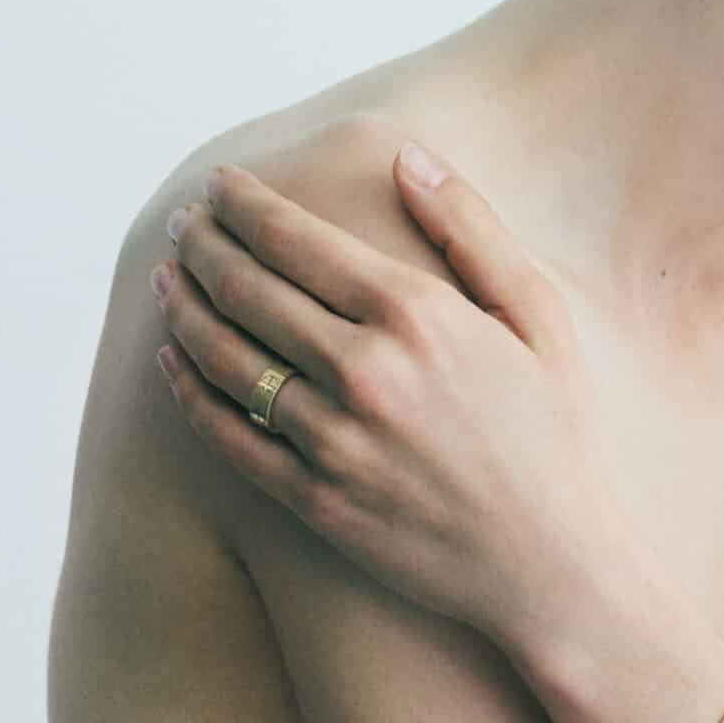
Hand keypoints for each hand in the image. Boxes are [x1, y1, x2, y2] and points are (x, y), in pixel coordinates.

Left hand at [152, 145, 624, 649]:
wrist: (553, 566)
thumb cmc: (554, 430)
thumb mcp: (537, 316)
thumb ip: (471, 229)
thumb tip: (405, 157)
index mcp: (417, 315)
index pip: (296, 240)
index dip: (244, 204)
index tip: (220, 184)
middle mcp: (366, 372)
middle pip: (247, 289)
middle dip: (204, 245)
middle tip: (185, 224)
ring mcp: (333, 440)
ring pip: (225, 357)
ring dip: (183, 307)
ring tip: (169, 278)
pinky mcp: (313, 500)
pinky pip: (227, 434)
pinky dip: (188, 388)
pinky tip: (173, 360)